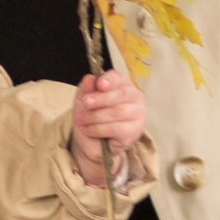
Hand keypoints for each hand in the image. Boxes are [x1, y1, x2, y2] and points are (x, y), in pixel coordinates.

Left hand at [69, 68, 146, 189]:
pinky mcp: (135, 131)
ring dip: (95, 116)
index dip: (109, 80)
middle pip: (121, 94)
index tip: (100, 84)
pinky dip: (98, 129)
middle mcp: (134, 96)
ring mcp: (138, 114)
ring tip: (81, 120)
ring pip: (117, 112)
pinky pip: (116, 128)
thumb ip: (86, 90)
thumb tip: (89, 78)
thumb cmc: (92, 116)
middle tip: (85, 103)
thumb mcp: (83, 101)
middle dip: (101, 98)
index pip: (118, 77)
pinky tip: (88, 130)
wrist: (93, 142)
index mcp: (122, 83)